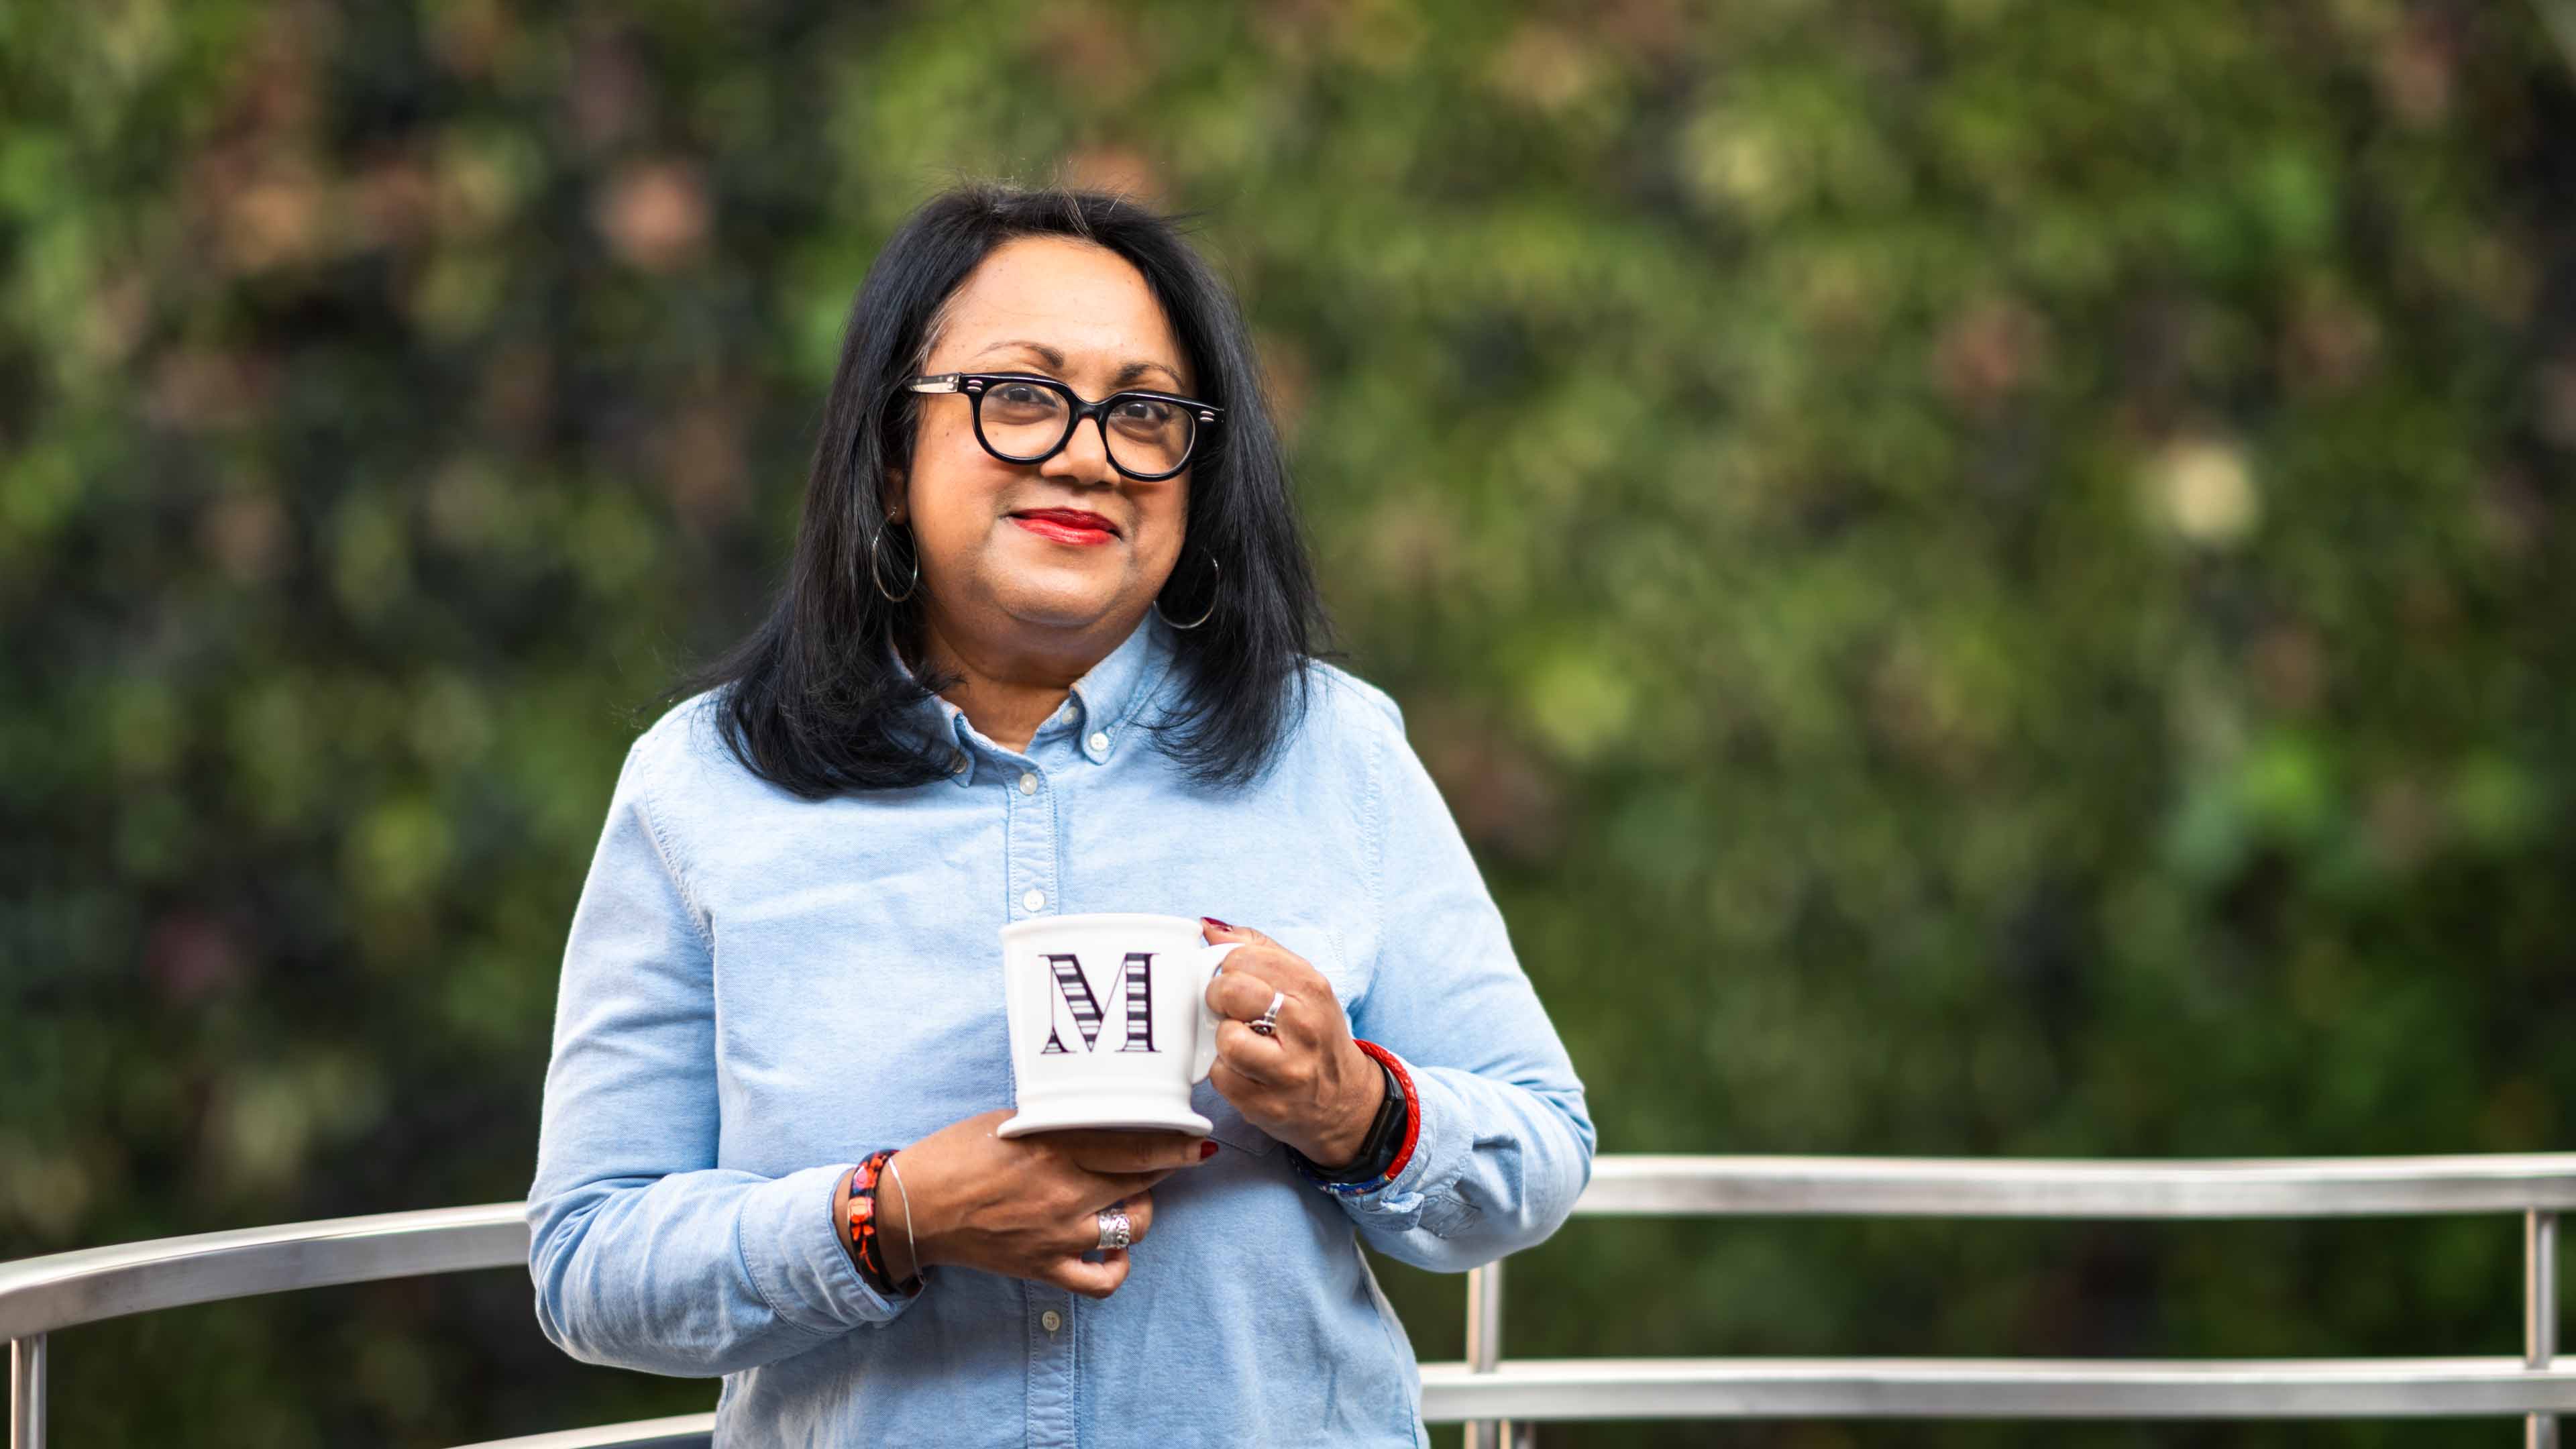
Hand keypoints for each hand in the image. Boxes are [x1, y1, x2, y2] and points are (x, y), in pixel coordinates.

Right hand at [883, 1108, 1215, 1297]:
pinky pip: (1102, 1280)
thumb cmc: (957, 1154)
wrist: (916, 1207)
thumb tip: (1103, 1118)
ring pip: (1133, 1226)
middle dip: (1166, 1166)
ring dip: (1141, 1210)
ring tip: (1130, 1196)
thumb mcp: (1011, 1121)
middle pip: (1144, 1180)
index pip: (1136, 1145)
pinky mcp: (1045, 1267)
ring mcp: (1058, 1234)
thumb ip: (1059, 1123)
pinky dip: (1117, 1268)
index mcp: (1055, 1148)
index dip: (1175, 1142)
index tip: (1197, 1136)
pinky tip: (1114, 1249)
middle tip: (1174, 1155)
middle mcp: (1065, 1192)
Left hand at [1198, 918, 1385, 1166]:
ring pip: (1225, 1039)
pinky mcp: (1267, 1105)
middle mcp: (1305, 1027)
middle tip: (1230, 1010)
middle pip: (1231, 991)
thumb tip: (1208, 926)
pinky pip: (1221, 1078)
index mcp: (1311, 987)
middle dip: (1219, 998)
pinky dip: (1224, 1072)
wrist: (1344, 1100)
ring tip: (1241, 1042)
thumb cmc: (1314, 1034)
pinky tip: (1244, 1070)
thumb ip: (1258, 950)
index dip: (1229, 967)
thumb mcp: (1303, 984)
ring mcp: (1288, 1070)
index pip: (1243, 956)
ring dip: (1222, 1039)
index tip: (1237, 980)